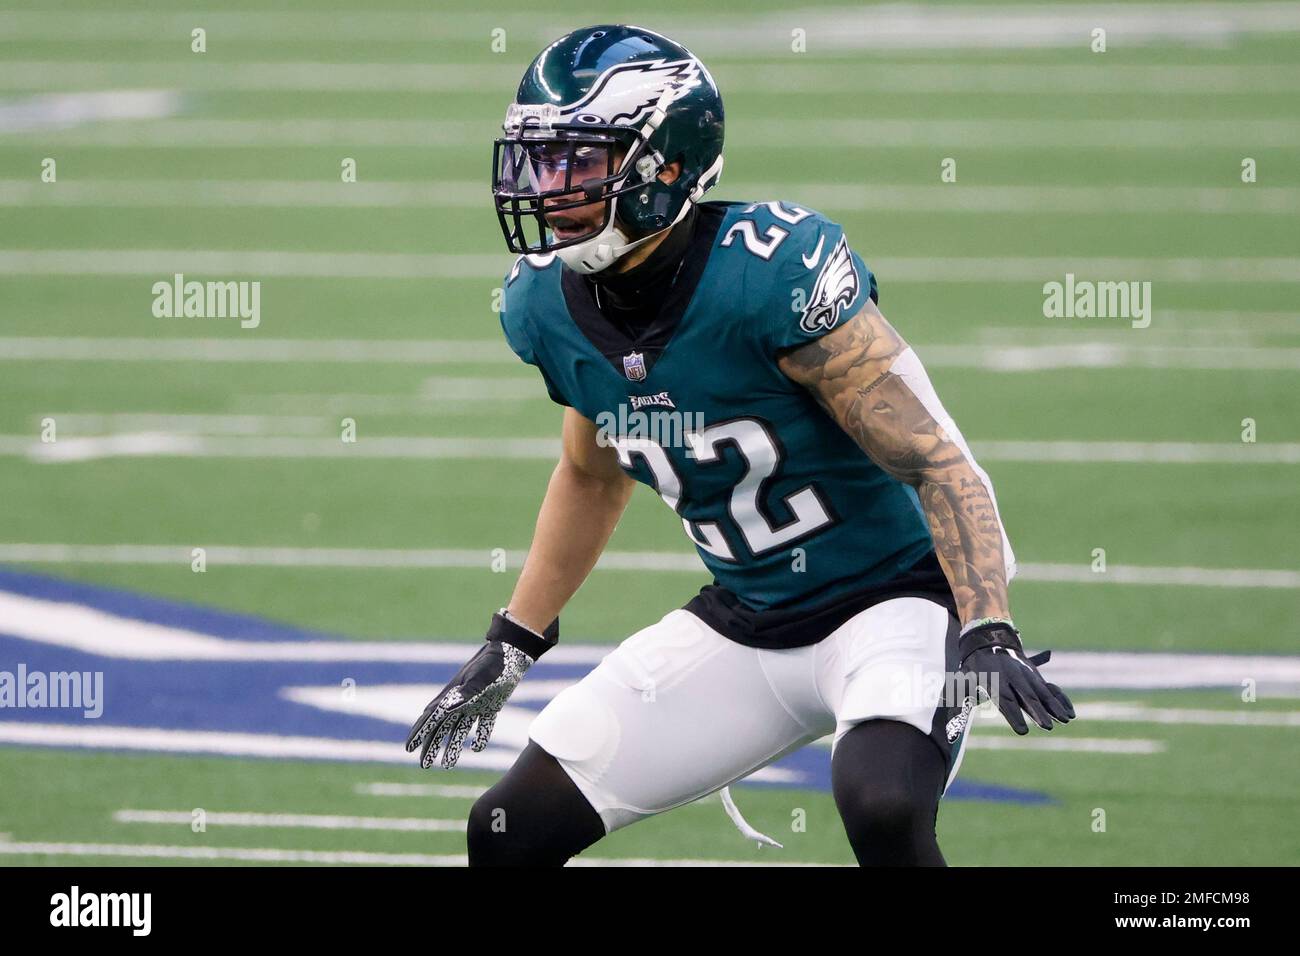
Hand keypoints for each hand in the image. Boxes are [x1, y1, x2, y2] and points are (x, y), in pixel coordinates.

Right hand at [405, 611, 555, 768]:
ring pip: (458, 729)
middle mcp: (460, 701)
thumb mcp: (479, 680)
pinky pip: (482, 724)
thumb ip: (463, 695)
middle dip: (431, 746)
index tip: (409, 748)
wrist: (512, 652)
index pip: (431, 718)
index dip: (419, 733)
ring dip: (451, 746)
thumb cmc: (493, 664)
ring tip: (446, 765)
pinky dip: (479, 736)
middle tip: (423, 765)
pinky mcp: (491, 704)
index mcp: (453, 695)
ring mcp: (475, 703)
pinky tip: (477, 749)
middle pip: (441, 728)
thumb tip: (445, 710)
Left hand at [957, 621, 1074, 734]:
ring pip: (1041, 691)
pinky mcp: (1034, 675)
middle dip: (1037, 711)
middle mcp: (1013, 677)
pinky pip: (1049, 687)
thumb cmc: (975, 666)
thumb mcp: (964, 681)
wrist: (988, 638)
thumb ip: (961, 703)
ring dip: (1054, 706)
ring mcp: (1025, 674)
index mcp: (995, 680)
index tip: (1023, 730)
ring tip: (1065, 720)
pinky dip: (1060, 698)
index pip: (1006, 701)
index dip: (1015, 716)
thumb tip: (950, 728)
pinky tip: (1068, 712)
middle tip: (1047, 726)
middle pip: (1027, 696)